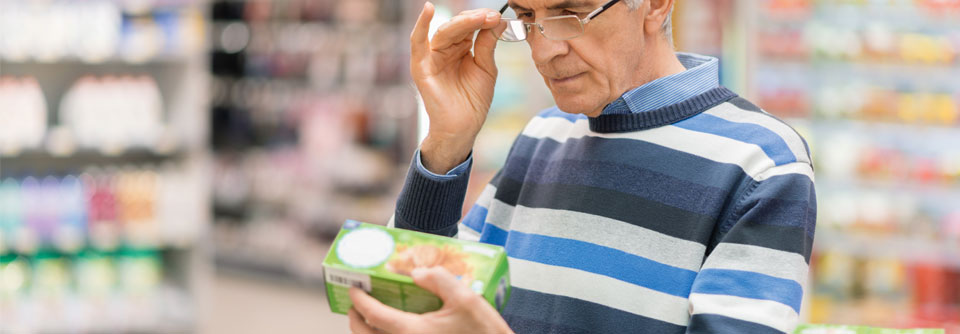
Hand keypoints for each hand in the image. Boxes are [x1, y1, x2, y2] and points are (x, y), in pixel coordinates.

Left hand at [347, 267, 512, 333]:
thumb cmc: (484, 333)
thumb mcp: (466, 299)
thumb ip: (439, 279)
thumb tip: (416, 273)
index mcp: (412, 332)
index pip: (373, 315)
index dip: (359, 300)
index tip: (353, 288)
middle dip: (355, 320)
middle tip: (355, 305)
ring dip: (367, 333)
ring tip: (370, 318)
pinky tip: (393, 330)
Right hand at [410, 2, 500, 173]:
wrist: (463, 128)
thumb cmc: (473, 102)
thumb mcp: (486, 68)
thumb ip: (487, 45)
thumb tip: (497, 20)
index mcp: (459, 48)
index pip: (469, 26)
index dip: (482, 19)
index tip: (497, 16)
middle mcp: (444, 49)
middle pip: (457, 26)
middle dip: (475, 19)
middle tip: (491, 16)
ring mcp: (431, 57)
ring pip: (444, 31)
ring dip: (462, 22)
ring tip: (480, 17)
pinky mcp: (421, 67)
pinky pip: (417, 42)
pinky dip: (421, 25)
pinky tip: (429, 9)